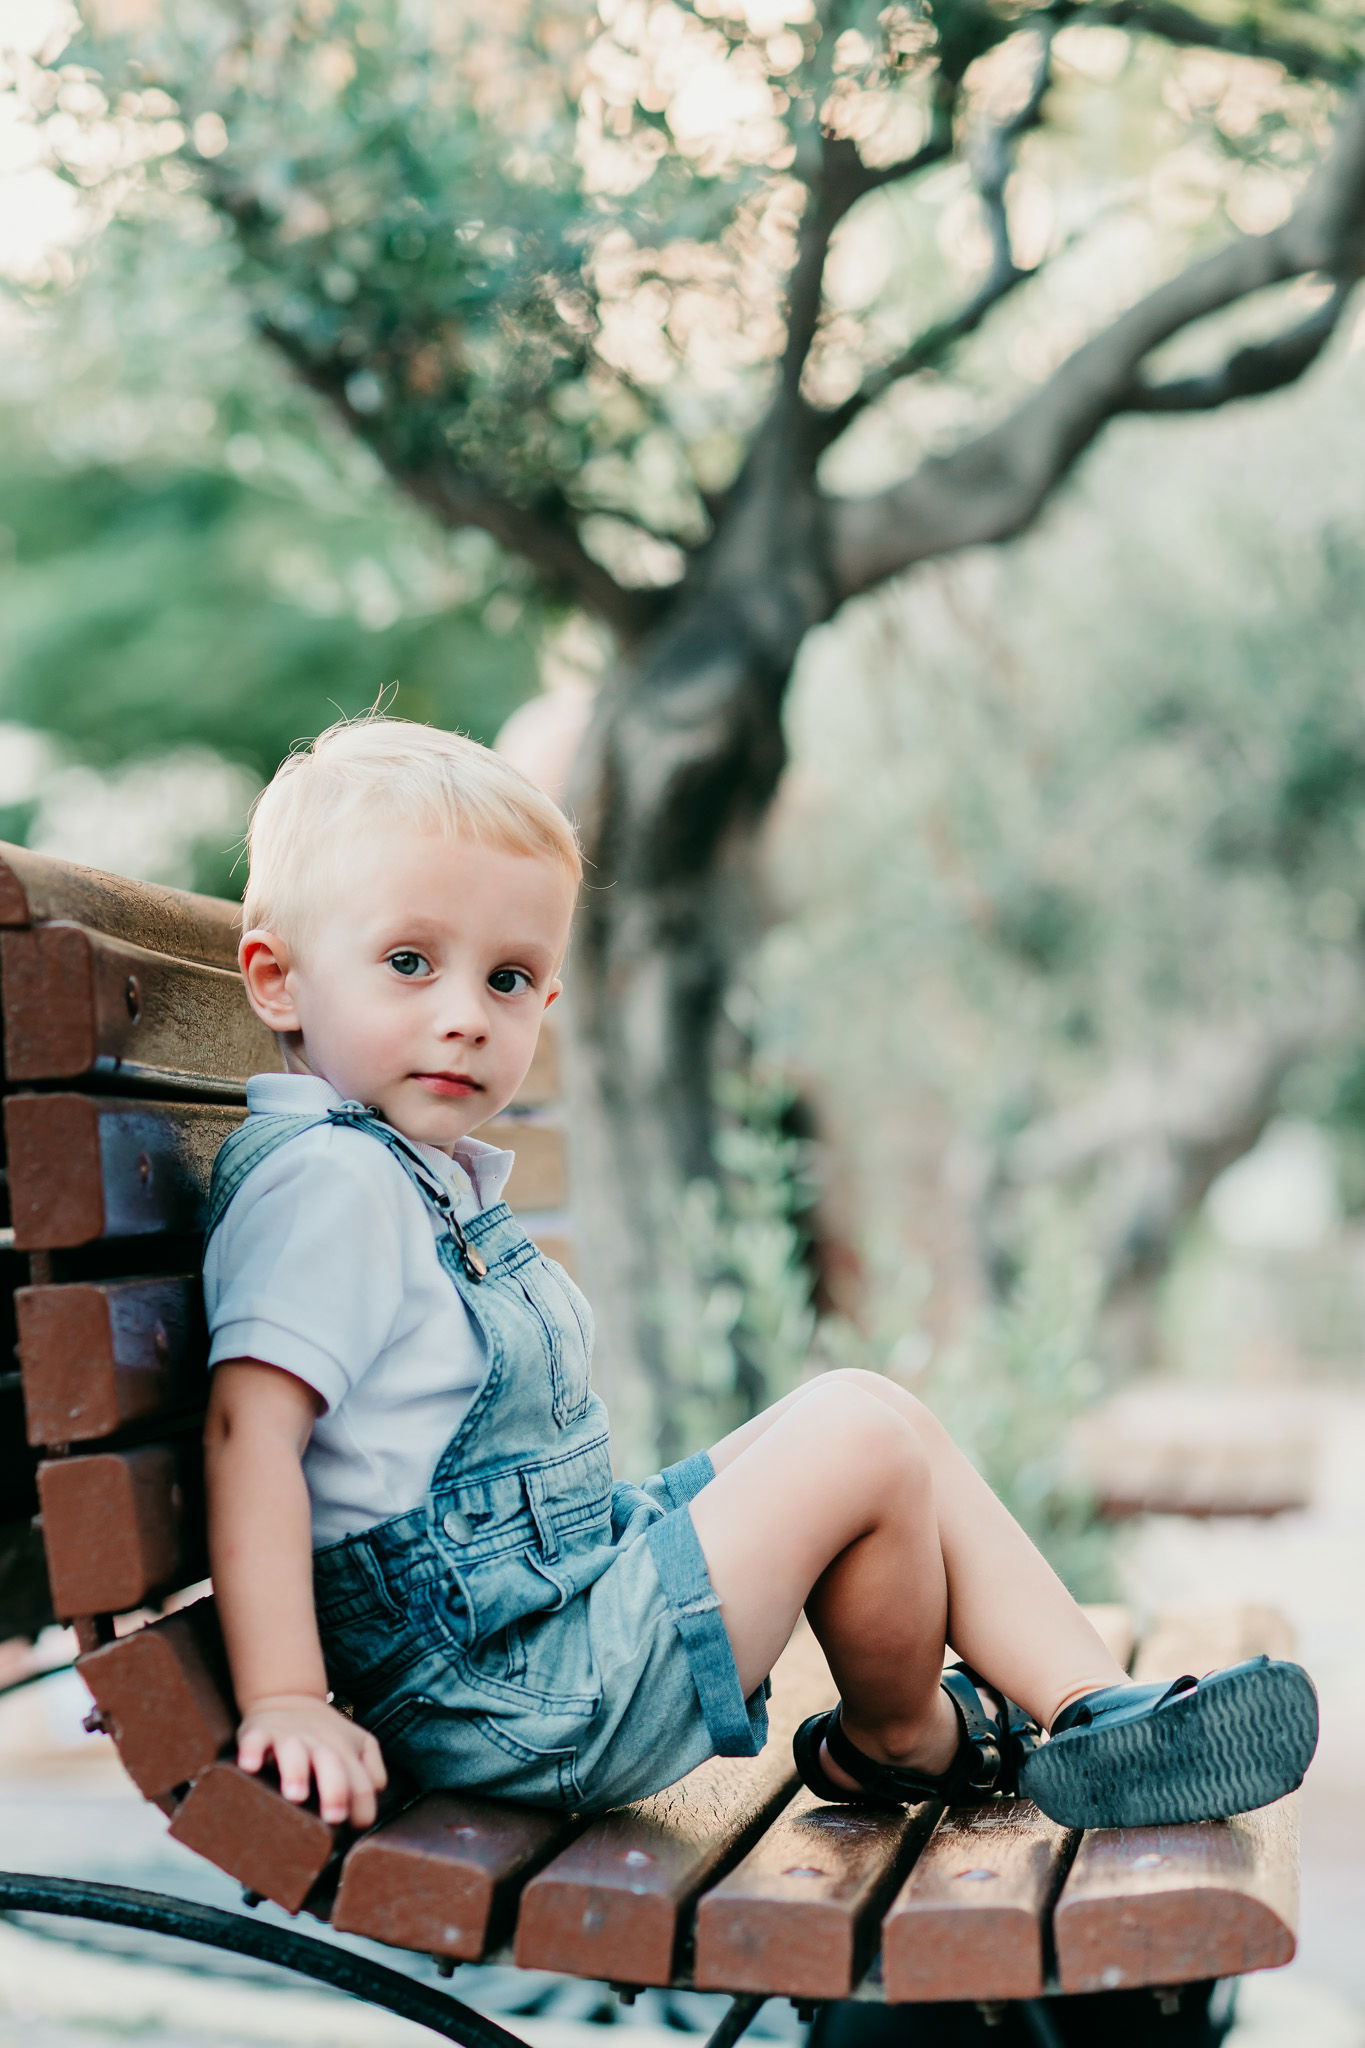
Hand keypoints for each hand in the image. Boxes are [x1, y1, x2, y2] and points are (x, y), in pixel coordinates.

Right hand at [236, 1693, 386, 1827]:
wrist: (288, 1699)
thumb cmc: (326, 1738)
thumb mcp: (359, 1746)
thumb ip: (372, 1774)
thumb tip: (366, 1813)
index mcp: (348, 1753)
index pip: (364, 1785)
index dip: (362, 1810)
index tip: (351, 1830)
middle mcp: (322, 1744)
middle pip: (335, 1767)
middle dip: (336, 1792)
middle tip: (334, 1817)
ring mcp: (290, 1737)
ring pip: (294, 1752)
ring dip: (296, 1772)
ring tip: (295, 1795)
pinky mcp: (260, 1732)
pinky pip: (255, 1740)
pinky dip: (252, 1751)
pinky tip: (250, 1766)